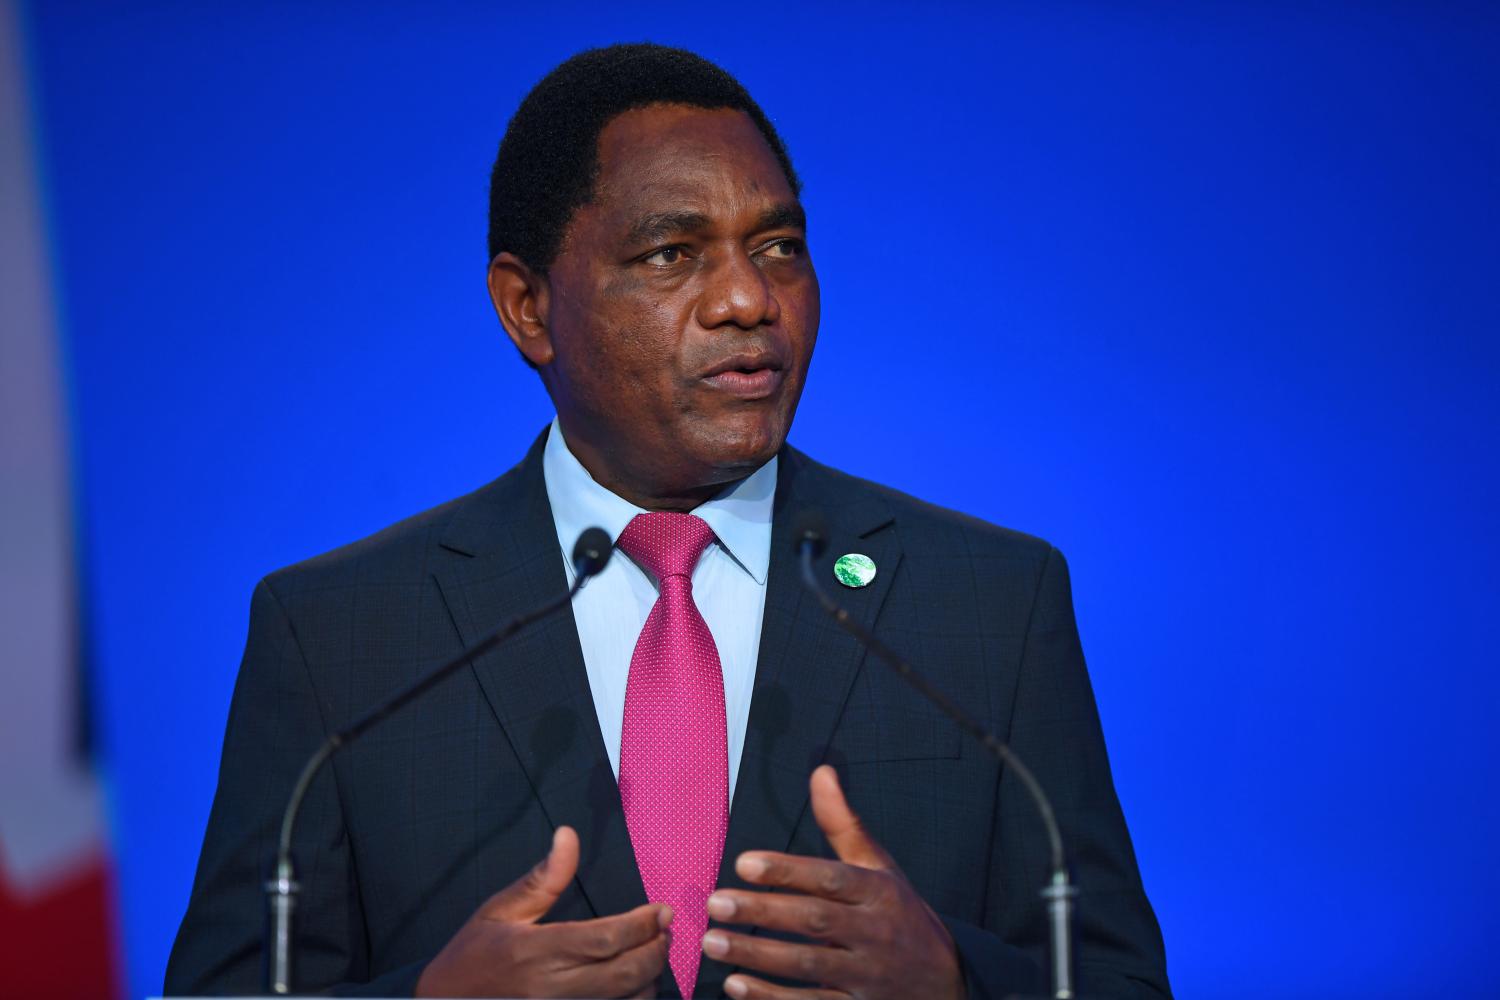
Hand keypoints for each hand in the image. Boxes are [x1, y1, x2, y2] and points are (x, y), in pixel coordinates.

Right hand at [416, 826, 671, 997]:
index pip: (606, 939)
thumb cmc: (472, 956)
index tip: (661, 910)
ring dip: (649, 980)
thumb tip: (568, 835)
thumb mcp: (499, 911)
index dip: (643, 925)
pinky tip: (633, 984)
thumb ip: (541, 878)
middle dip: (656, 951)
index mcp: (536, 952)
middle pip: (626, 974)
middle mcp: (551, 989)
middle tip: (665, 931)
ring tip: (652, 955)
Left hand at [700, 765, 963, 999]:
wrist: (946, 982)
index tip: (744, 863)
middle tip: (715, 903)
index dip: (788, 871)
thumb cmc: (900, 914)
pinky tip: (736, 984)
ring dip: (758, 955)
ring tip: (713, 941)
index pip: (831, 878)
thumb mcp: (880, 867)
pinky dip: (772, 998)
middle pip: (816, 921)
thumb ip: (844, 823)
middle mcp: (874, 932)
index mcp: (878, 891)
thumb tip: (821, 772)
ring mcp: (867, 975)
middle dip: (763, 911)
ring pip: (809, 966)